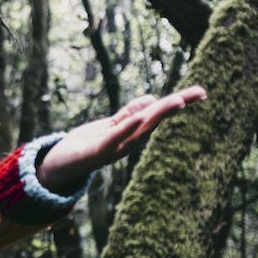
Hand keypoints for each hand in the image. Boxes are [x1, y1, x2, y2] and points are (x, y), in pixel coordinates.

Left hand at [37, 85, 207, 192]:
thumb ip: (128, 114)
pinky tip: (140, 117)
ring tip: (176, 101)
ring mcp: (113, 149)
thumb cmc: (83, 146)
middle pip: (154, 122)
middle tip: (197, 94)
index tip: (201, 92)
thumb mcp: (108, 126)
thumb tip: (152, 98)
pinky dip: (128, 128)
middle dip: (174, 107)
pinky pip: (114, 139)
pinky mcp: (96, 153)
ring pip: (139, 130)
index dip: (177, 103)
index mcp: (130, 134)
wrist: (57, 166)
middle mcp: (126, 143)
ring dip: (157, 116)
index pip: (156, 115)